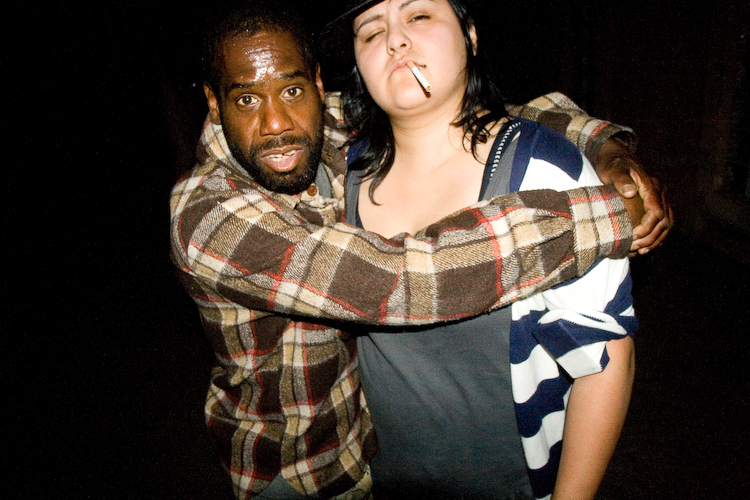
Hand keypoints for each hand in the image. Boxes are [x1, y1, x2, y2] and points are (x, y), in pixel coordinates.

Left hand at [595, 138, 673, 254]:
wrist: (616, 155)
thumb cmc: (612, 163)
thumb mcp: (613, 169)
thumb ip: (620, 179)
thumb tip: (631, 192)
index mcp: (651, 185)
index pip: (656, 212)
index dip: (647, 228)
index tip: (633, 238)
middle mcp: (660, 191)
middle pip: (664, 221)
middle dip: (651, 237)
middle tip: (635, 249)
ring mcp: (660, 197)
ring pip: (667, 223)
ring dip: (656, 239)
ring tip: (641, 251)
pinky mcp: (656, 201)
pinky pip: (663, 221)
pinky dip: (657, 235)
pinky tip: (645, 246)